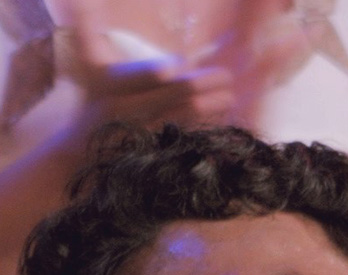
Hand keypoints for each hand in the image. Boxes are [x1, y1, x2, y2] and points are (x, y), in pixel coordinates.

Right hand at [55, 0, 234, 130]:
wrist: (87, 146)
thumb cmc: (94, 95)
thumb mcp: (89, 62)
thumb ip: (86, 29)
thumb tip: (77, 0)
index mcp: (112, 86)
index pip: (135, 78)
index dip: (151, 74)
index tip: (173, 67)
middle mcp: (128, 109)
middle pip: (166, 96)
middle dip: (197, 86)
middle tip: (225, 76)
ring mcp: (144, 129)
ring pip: (179, 115)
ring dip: (208, 106)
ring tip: (229, 96)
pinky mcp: (157, 144)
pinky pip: (183, 130)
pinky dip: (203, 121)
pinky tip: (220, 112)